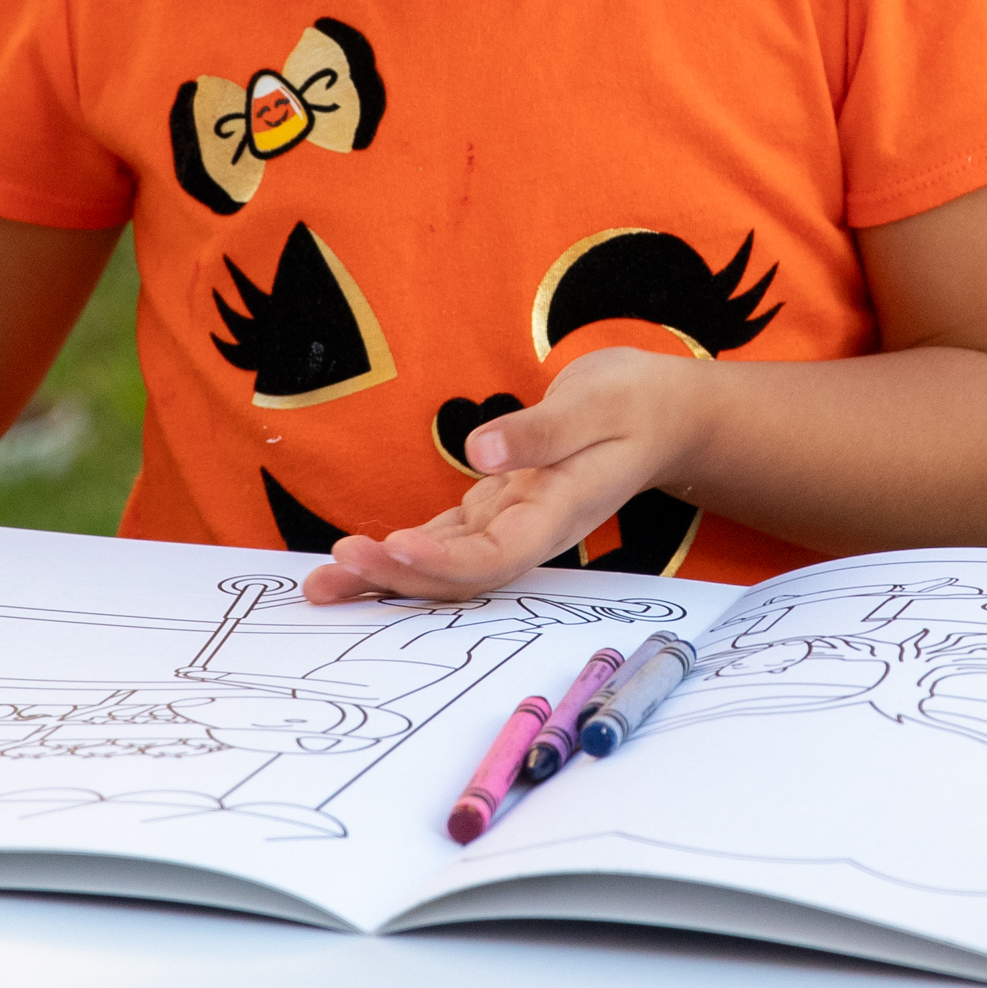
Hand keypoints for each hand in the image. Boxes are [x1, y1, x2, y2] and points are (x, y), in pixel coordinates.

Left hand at [302, 347, 712, 601]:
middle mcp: (530, 531)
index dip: (442, 562)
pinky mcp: (496, 507)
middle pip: (458, 574)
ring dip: (386, 574)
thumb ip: (541, 431)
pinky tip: (358, 557)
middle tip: (331, 574)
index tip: (393, 547)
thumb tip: (480, 452)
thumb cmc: (635, 404)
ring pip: (443, 564)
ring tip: (324, 582)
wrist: (662, 414)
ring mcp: (510, 523)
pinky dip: (400, 549)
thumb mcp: (596, 405)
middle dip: (394, 578)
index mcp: (558, 513)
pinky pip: (443, 540)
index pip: (495, 554)